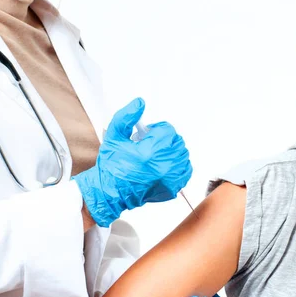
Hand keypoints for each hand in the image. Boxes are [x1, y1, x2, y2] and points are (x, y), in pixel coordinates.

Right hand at [73, 98, 191, 226]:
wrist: (110, 193)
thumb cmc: (110, 167)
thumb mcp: (114, 137)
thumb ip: (126, 117)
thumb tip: (140, 103)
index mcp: (148, 152)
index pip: (168, 130)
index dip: (158, 129)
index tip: (148, 134)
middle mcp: (162, 166)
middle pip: (177, 142)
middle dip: (165, 139)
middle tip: (151, 144)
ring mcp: (169, 179)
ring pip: (182, 155)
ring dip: (172, 151)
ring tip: (156, 155)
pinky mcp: (172, 188)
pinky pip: (185, 170)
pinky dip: (179, 165)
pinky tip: (165, 165)